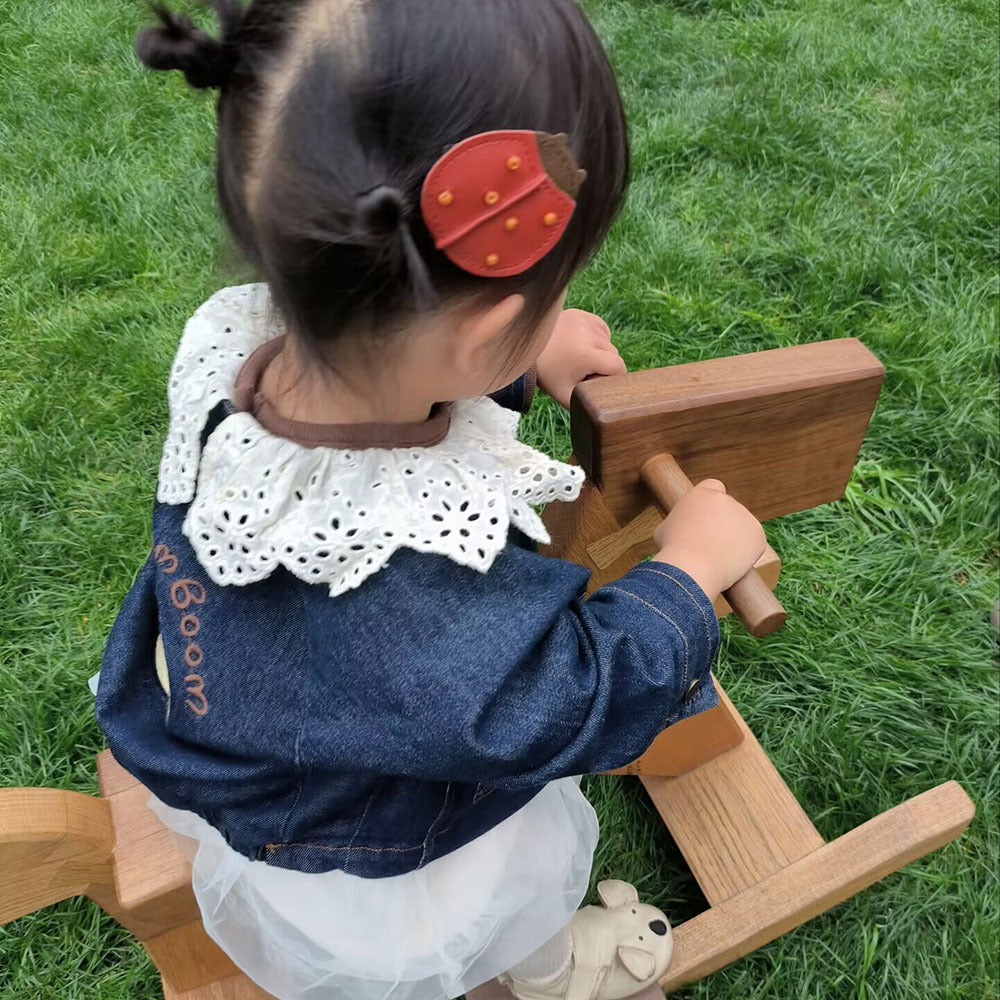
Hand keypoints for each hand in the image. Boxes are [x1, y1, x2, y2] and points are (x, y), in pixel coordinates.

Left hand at [535, 309, 625, 408]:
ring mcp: (583, 320)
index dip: (612, 377)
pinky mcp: (580, 313)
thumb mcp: (569, 397)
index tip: (597, 381)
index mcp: (586, 355)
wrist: (527, 351)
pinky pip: (600, 329)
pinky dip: (595, 339)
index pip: (619, 366)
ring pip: (607, 341)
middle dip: (603, 365)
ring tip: (577, 357)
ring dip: (598, 351)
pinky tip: (579, 345)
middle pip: (614, 353)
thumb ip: (593, 403)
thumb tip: (611, 405)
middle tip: (582, 371)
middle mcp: (586, 333)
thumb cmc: (549, 376)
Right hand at [652, 480, 765, 599]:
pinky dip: (746, 554)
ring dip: (734, 539)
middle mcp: (727, 499)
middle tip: (711, 544)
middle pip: (728, 509)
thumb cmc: (672, 550)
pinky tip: (731, 564)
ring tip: (718, 559)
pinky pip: (753, 544)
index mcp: (703, 493)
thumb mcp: (664, 528)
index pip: (713, 487)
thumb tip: (681, 528)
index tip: (706, 518)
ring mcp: (745, 516)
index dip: (710, 503)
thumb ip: (678, 522)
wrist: (691, 567)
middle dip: (722, 523)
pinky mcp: (758, 535)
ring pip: (741, 527)